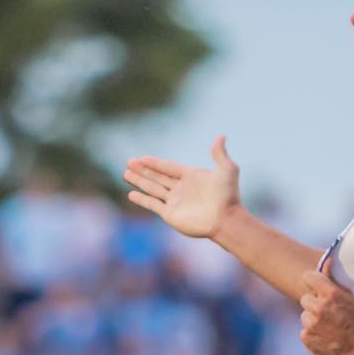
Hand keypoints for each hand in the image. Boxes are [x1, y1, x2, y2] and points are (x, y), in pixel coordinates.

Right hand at [123, 136, 240, 239]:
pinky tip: (131, 194)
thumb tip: (221, 136)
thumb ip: (220, 153)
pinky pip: (152, 205)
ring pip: (152, 188)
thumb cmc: (227, 195)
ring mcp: (175, 202)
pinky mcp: (170, 215)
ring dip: (139, 181)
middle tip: (129, 162)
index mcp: (192, 177)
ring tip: (125, 173)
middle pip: (158, 177)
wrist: (226, 219)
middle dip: (143, 170)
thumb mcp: (227, 169)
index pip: (169, 168)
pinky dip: (142, 199)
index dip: (156, 163)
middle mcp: (182, 189)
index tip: (143, 158)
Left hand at [299, 270, 353, 354]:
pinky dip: (312, 334)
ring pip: (304, 316)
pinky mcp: (307, 338)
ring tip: (328, 326)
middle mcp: (319, 308)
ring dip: (313, 320)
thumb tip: (326, 260)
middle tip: (328, 313)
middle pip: (305, 298)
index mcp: (330, 294)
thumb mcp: (349, 296)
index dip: (314, 283)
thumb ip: (333, 279)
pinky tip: (325, 335)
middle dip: (314, 304)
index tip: (319, 289)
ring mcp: (311, 324)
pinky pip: (304, 331)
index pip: (308, 277)